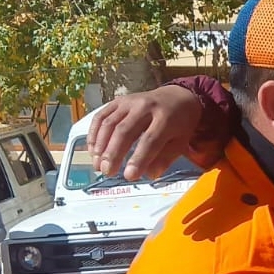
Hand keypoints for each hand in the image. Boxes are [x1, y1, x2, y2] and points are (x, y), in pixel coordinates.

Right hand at [86, 86, 204, 180]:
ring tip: (98, 165)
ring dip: (100, 146)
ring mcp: (129, 102)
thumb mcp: (180, 142)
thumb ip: (165, 158)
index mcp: (166, 118)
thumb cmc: (179, 124)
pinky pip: (101, 116)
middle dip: (114, 154)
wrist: (176, 97)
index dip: (138, 159)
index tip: (129, 176)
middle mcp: (145, 107)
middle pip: (125, 131)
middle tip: (108, 172)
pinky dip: (94, 133)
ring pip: (109, 124)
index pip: (149, 140)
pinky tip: (93, 150)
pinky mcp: (118, 101)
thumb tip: (149, 175)